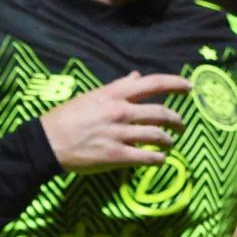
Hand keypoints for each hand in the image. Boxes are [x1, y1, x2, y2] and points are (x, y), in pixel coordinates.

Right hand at [39, 72, 190, 172]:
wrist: (47, 142)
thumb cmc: (67, 117)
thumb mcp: (92, 96)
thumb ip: (117, 87)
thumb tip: (136, 76)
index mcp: (114, 94)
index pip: (152, 83)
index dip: (175, 84)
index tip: (188, 87)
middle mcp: (120, 111)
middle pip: (161, 112)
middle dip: (177, 120)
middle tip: (182, 125)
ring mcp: (119, 134)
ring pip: (158, 135)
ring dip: (169, 140)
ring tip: (170, 144)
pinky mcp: (116, 156)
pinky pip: (147, 157)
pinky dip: (158, 159)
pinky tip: (160, 160)